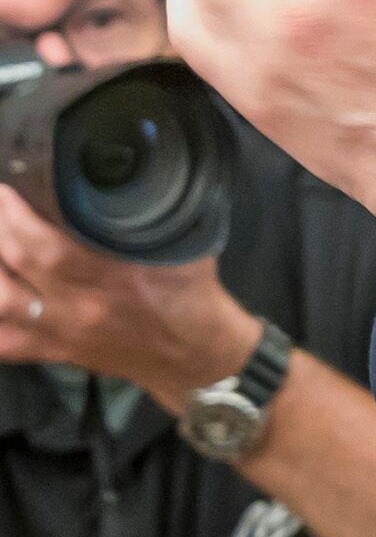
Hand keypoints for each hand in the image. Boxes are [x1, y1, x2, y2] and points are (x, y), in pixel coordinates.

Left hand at [0, 189, 258, 403]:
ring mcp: (64, 333)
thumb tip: (125, 181)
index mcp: (115, 281)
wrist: (195, 355)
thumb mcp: (184, 248)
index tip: (5, 192)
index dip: (16, 218)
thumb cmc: (191, 296)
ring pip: (0, 305)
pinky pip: (5, 344)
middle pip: (16, 268)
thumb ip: (152, 217)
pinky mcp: (56, 351)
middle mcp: (81, 309)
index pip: (48, 249)